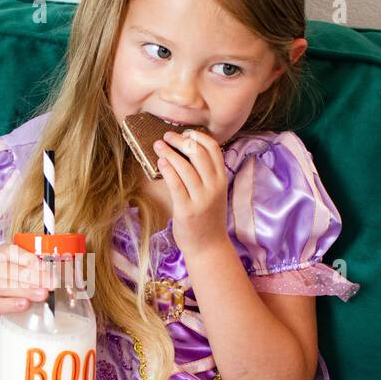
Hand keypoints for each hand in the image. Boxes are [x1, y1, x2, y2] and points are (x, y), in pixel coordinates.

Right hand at [0, 241, 58, 326]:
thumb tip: (62, 271)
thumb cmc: (12, 282)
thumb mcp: (21, 270)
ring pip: (4, 286)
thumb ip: (37, 268)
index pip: (12, 252)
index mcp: (0, 254)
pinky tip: (25, 304)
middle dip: (33, 277)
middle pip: (10, 270)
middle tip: (51, 284)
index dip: (28, 259)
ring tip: (43, 295)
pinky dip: (11, 304)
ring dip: (26, 290)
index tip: (45, 267)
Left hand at [155, 128, 230, 258]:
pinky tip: (160, 162)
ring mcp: (201, 199)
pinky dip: (168, 169)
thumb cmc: (208, 218)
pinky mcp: (186, 210)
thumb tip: (187, 151)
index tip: (185, 132)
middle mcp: (214, 187)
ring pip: (185, 167)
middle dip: (180, 140)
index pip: (214, 148)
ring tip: (158, 145)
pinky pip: (176, 184)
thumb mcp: (214, 193)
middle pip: (198, 153)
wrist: (209, 247)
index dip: (198, 136)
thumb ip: (207, 175)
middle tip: (167, 136)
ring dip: (169, 152)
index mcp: (222, 180)